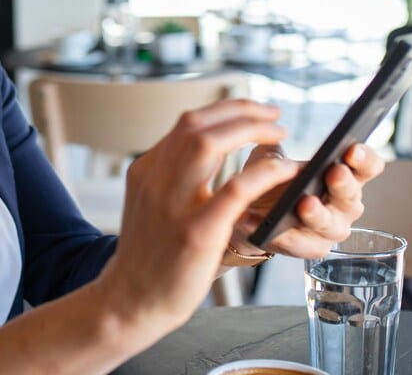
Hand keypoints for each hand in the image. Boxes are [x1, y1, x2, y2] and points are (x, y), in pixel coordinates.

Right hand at [95, 99, 298, 332]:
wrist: (128, 301)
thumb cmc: (148, 258)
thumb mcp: (151, 205)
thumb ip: (173, 176)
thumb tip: (210, 149)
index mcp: (146, 170)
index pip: (186, 123)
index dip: (226, 110)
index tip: (254, 112)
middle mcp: (155, 180)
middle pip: (197, 124)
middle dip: (242, 111)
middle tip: (273, 114)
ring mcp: (173, 205)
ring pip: (209, 143)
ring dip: (250, 130)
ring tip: (278, 133)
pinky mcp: (195, 234)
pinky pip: (234, 190)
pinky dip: (263, 172)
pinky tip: (283, 170)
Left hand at [230, 143, 385, 259]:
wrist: (249, 213)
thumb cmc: (270, 181)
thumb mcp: (270, 157)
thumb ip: (274, 147)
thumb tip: (270, 135)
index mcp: (344, 175)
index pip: (367, 167)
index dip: (365, 158)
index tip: (352, 149)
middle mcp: (345, 204)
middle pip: (353, 195)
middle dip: (344, 183)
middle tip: (334, 172)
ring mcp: (332, 229)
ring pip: (333, 224)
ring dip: (319, 214)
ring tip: (304, 203)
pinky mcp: (314, 248)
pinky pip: (305, 244)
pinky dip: (286, 236)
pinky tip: (270, 226)